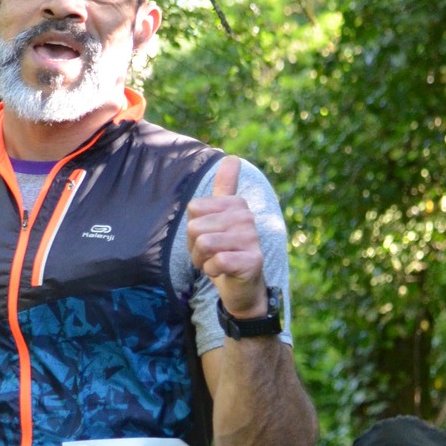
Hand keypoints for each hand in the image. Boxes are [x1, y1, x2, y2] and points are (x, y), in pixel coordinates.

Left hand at [186, 156, 267, 319]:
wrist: (243, 288)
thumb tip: (232, 157)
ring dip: (202, 260)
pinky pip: (215, 262)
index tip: (207, 238)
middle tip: (211, 255)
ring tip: (215, 263)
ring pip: (204, 244)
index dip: (193, 228)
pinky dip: (213, 272)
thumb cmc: (227, 252)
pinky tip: (224, 273)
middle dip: (195, 248)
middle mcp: (246, 217)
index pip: (194, 209)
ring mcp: (251, 238)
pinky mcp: (252, 260)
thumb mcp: (221, 219)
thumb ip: (225, 188)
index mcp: (236, 203)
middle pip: (195, 227)